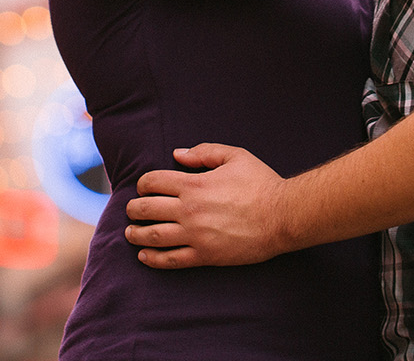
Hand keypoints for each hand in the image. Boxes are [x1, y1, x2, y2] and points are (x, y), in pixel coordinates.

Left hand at [124, 144, 290, 267]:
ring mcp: (196, 235)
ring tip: (130, 233)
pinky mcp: (205, 255)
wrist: (283, 216)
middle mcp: (189, 210)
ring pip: (154, 236)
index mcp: (194, 184)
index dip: (143, 183)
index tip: (143, 187)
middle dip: (133, 209)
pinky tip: (144, 256)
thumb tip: (177, 154)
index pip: (152, 182)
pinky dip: (153, 259)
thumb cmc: (261, 183)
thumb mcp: (235, 156)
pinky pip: (171, 260)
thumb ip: (204, 152)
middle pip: (146, 209)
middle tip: (131, 210)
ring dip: (136, 234)